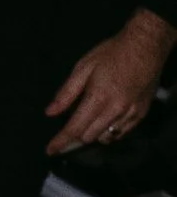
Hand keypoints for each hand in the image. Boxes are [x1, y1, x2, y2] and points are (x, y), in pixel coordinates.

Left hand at [46, 8, 175, 155]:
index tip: (50, 150)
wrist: (145, 46)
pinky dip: (109, 131)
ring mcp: (131, 114)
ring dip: (93, 134)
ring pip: (106, 138)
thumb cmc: (112, 53)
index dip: (60, 141)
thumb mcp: (83, 67)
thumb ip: (66, 93)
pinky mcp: (141, 114)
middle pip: (89, 136)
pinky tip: (104, 120)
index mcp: (98, 98)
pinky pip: (121, 133)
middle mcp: (116, 110)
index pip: (75, 128)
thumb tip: (50, 112)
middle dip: (75, 136)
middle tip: (69, 127)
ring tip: (87, 120)